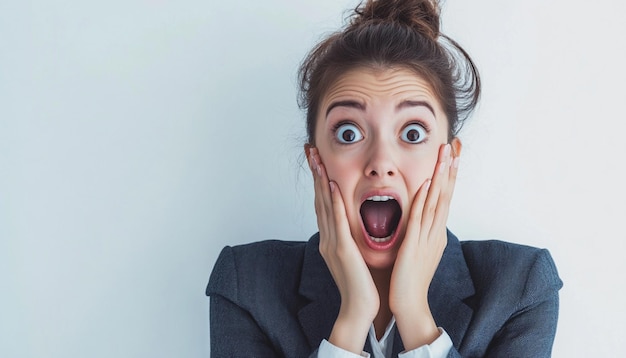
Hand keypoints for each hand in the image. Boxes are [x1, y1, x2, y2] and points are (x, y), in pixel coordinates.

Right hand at [307, 147, 378, 353]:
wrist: (358, 309)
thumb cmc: (360, 284)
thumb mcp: (354, 256)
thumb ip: (350, 238)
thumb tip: (353, 224)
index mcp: (330, 239)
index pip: (323, 204)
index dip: (319, 181)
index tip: (317, 161)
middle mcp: (327, 238)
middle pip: (319, 199)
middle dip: (315, 174)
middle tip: (311, 151)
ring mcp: (332, 243)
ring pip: (324, 206)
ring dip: (320, 180)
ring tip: (317, 159)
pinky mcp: (342, 250)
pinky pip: (337, 221)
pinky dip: (333, 202)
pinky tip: (331, 186)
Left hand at [389, 143, 458, 349]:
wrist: (409, 304)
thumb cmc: (410, 278)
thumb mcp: (418, 249)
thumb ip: (420, 232)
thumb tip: (423, 217)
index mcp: (435, 232)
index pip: (444, 197)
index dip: (449, 175)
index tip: (453, 154)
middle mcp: (435, 232)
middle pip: (446, 194)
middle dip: (450, 168)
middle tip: (454, 144)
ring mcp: (427, 238)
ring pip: (436, 201)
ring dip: (441, 177)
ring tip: (446, 155)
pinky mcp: (414, 246)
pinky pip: (420, 219)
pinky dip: (424, 200)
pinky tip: (427, 184)